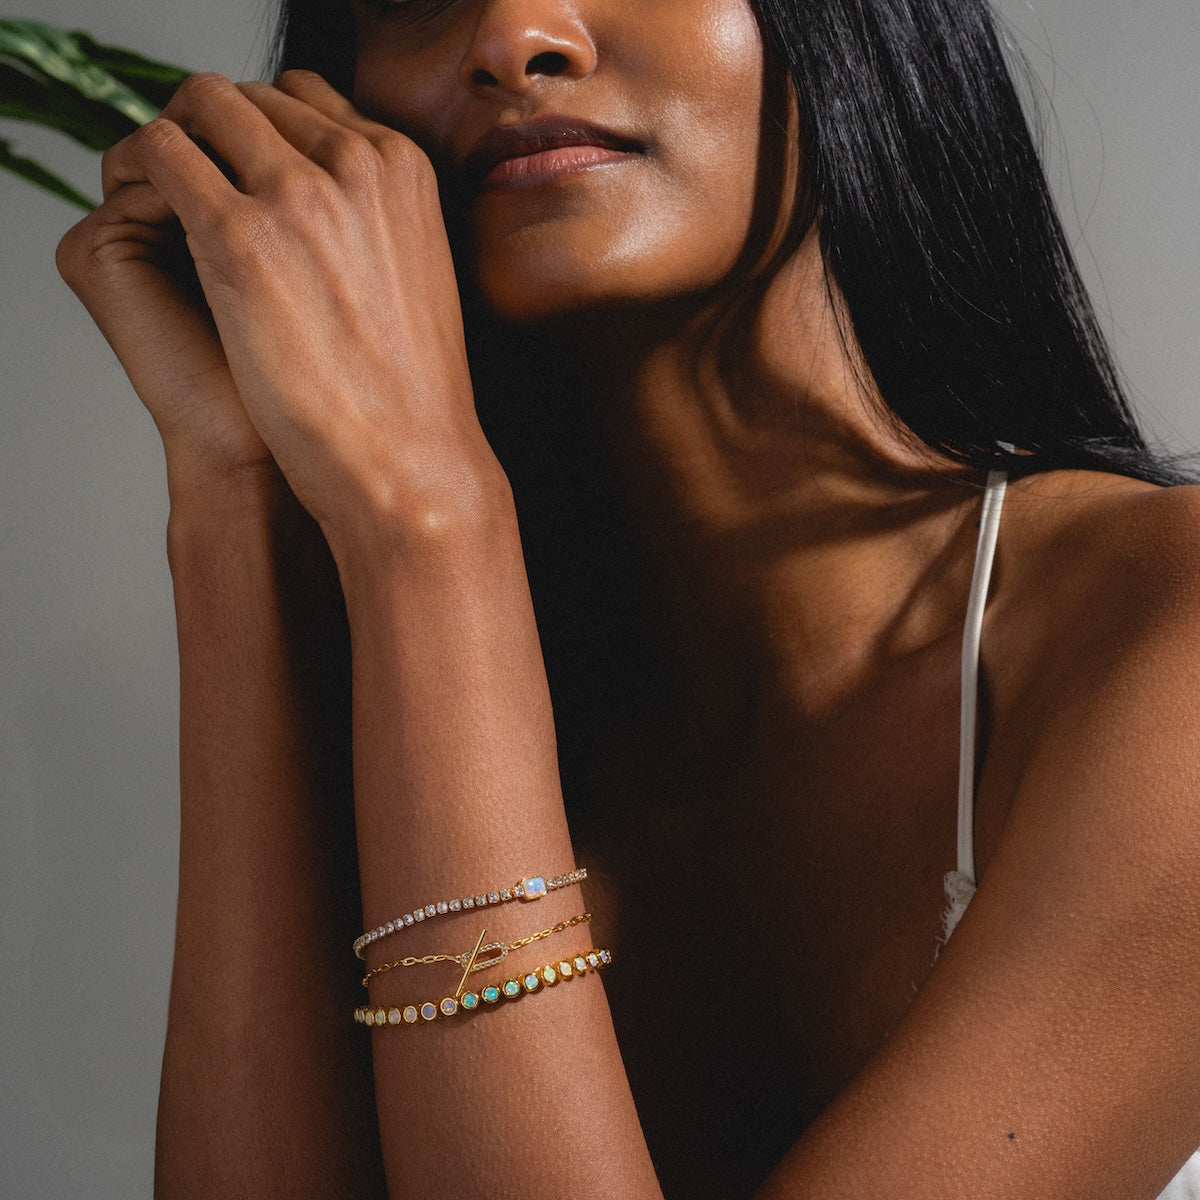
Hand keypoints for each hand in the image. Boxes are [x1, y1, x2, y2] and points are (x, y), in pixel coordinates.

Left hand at [81, 71, 494, 550]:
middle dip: (215, 136)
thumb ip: (374, 220)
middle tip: (197, 195)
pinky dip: (142, 176)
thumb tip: (324, 208)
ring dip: (176, 149)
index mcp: (405, 170)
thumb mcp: (419, 277)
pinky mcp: (238, 234)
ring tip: (171, 211)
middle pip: (251, 96)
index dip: (263, 135)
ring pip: (198, 106)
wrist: (409, 460)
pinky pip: (159, 154)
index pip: (307, 99)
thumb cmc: (411, 394)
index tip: (244, 179)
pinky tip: (153, 229)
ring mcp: (299, 192)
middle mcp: (357, 161)